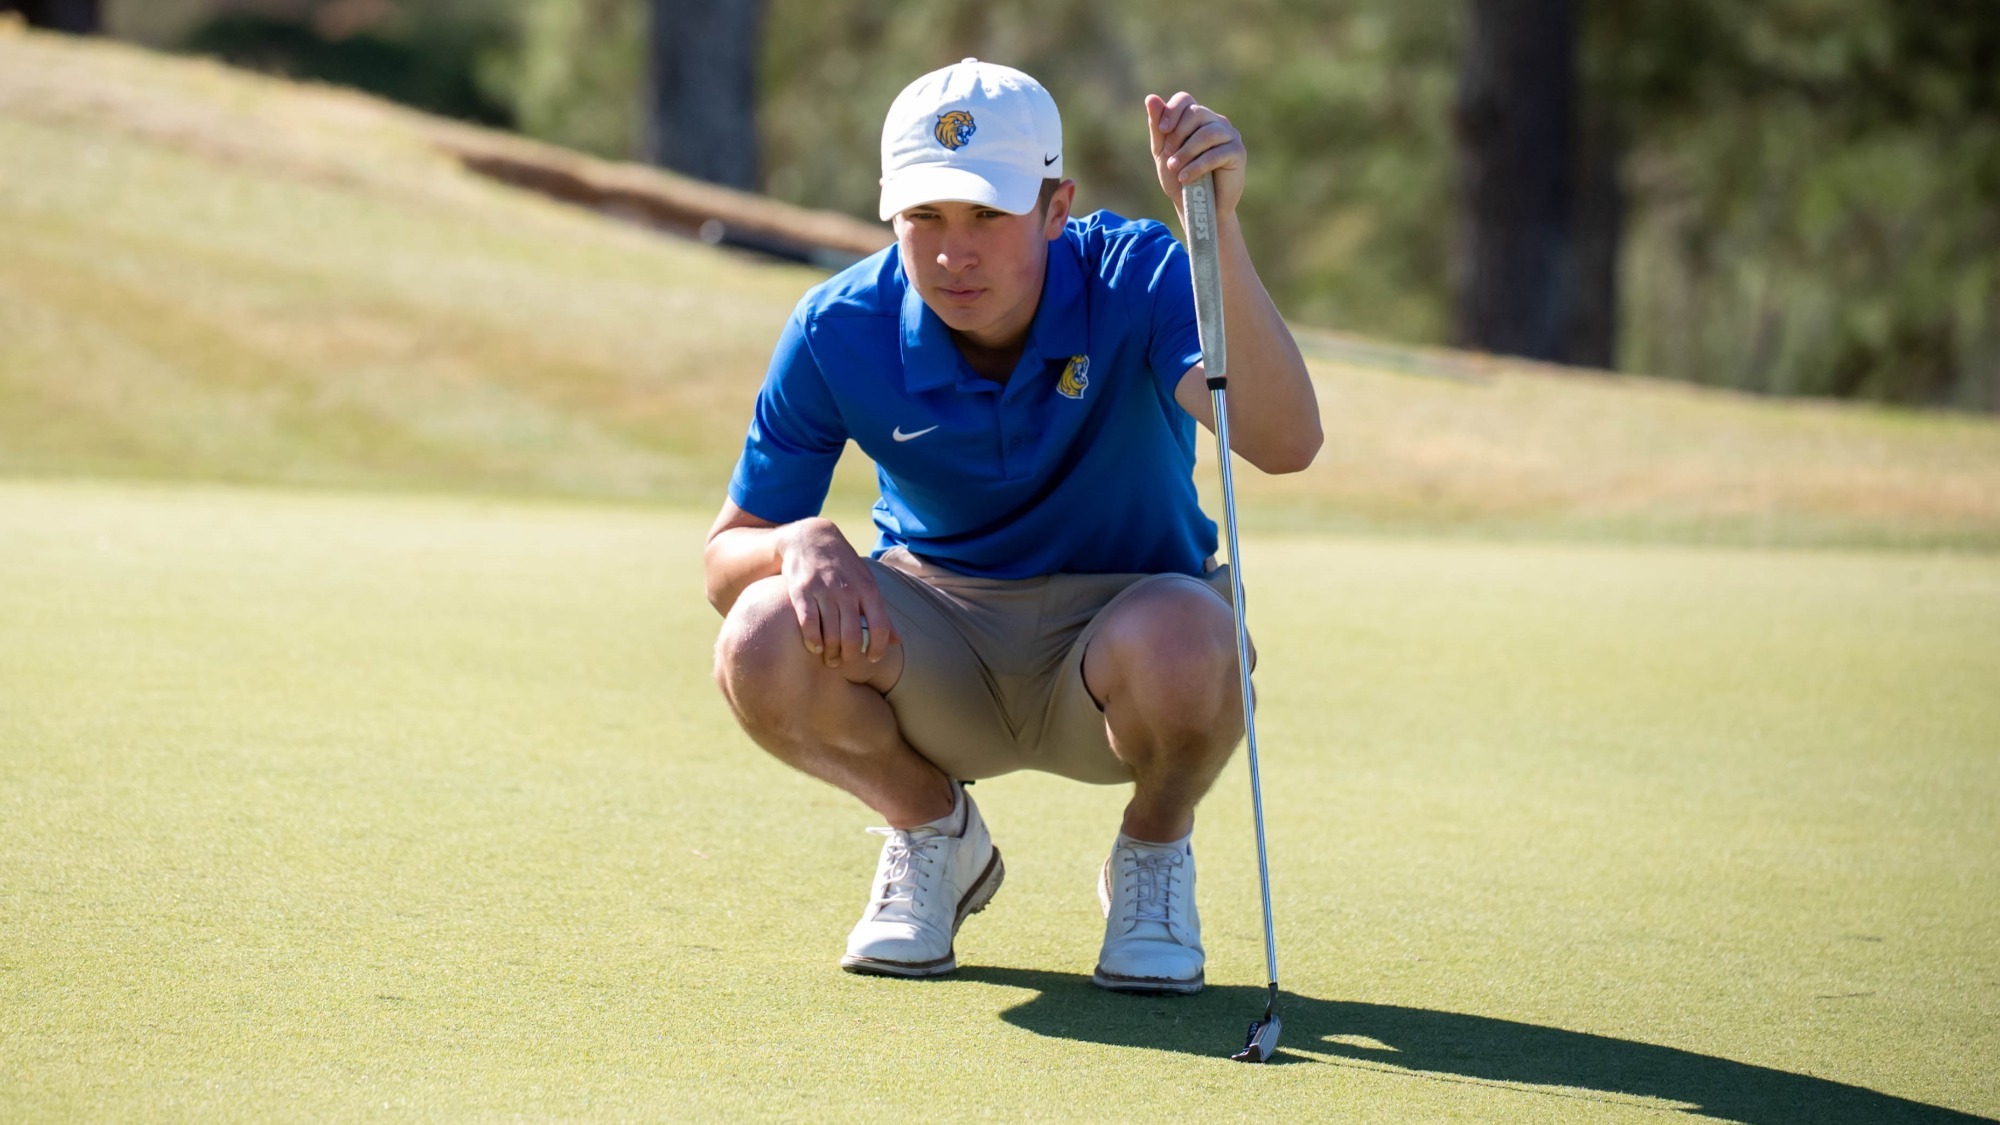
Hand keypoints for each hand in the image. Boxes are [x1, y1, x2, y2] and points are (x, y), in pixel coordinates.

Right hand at [776, 518, 898, 668]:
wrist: (810, 539)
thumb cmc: (844, 567)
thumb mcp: (866, 583)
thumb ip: (881, 613)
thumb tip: (897, 642)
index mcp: (868, 589)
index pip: (879, 626)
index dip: (878, 648)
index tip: (872, 660)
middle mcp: (847, 590)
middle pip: (852, 636)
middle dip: (851, 656)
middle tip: (846, 663)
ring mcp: (824, 590)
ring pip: (830, 633)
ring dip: (831, 653)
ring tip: (831, 660)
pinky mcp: (802, 591)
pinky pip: (808, 623)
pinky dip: (812, 640)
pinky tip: (815, 648)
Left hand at [1146, 92, 1245, 225]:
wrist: (1197, 208)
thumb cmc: (1180, 178)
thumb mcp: (1163, 152)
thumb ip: (1158, 127)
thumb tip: (1150, 98)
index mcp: (1197, 118)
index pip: (1184, 99)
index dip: (1172, 111)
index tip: (1162, 131)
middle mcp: (1215, 121)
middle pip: (1196, 112)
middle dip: (1178, 135)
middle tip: (1168, 157)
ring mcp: (1229, 135)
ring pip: (1207, 133)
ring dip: (1186, 152)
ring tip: (1175, 169)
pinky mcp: (1238, 152)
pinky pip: (1217, 152)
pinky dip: (1198, 166)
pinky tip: (1186, 178)